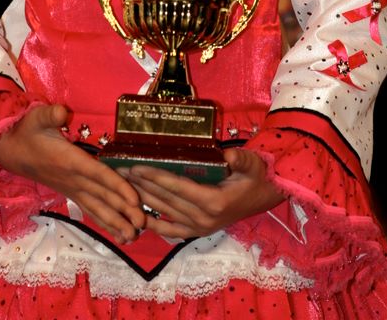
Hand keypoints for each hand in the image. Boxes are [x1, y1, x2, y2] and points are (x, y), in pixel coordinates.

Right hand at [0, 104, 145, 243]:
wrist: (11, 149)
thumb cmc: (28, 130)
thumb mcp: (37, 117)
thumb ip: (50, 114)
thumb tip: (62, 112)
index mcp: (70, 161)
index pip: (98, 175)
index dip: (117, 186)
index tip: (134, 199)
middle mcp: (73, 179)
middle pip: (102, 196)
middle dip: (123, 211)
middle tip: (142, 224)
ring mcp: (72, 188)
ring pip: (96, 207)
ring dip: (115, 222)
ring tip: (132, 236)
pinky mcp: (70, 192)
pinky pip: (89, 208)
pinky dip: (103, 221)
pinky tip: (116, 232)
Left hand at [124, 147, 284, 239]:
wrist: (266, 196)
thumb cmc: (256, 175)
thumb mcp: (251, 163)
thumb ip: (240, 158)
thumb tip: (227, 154)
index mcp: (213, 201)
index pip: (176, 187)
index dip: (155, 177)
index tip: (135, 167)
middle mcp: (203, 217)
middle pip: (165, 199)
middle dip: (141, 185)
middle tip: (120, 172)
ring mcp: (199, 227)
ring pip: (164, 213)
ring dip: (142, 199)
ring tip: (124, 186)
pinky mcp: (198, 231)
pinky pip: (171, 229)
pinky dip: (154, 224)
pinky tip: (139, 217)